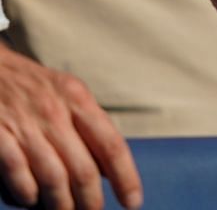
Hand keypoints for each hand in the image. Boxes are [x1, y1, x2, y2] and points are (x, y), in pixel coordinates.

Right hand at [0, 45, 140, 209]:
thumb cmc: (32, 85)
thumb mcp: (68, 92)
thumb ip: (89, 126)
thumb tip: (109, 168)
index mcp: (79, 99)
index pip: (111, 145)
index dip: (126, 177)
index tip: (133, 202)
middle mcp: (55, 112)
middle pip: (84, 169)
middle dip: (91, 201)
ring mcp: (25, 125)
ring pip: (53, 177)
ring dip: (61, 204)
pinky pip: (17, 174)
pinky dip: (27, 193)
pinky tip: (31, 200)